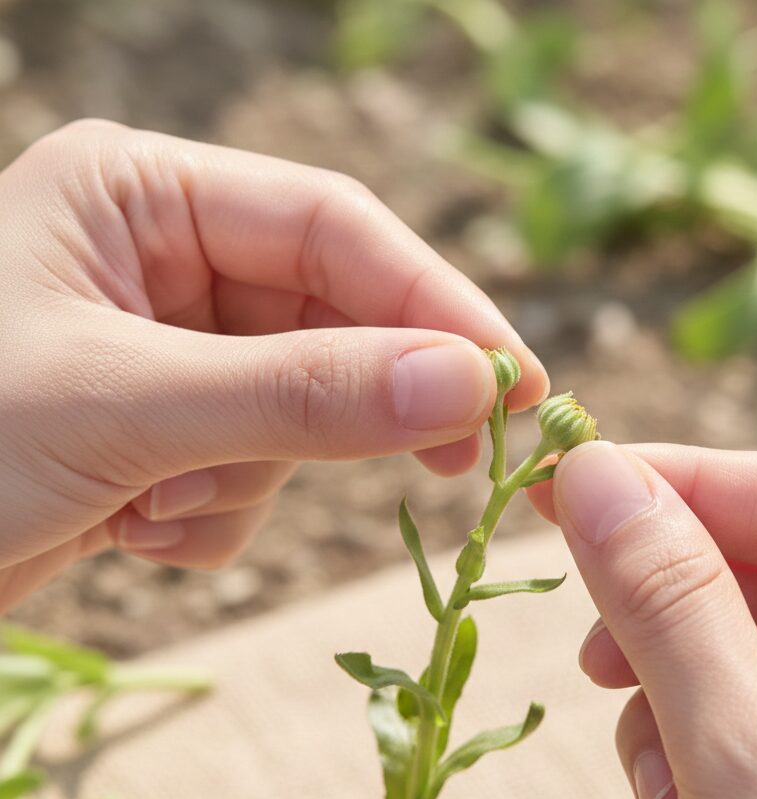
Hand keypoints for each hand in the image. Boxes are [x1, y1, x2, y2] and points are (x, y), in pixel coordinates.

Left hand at [0, 120, 546, 611]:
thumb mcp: (129, 407)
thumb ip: (303, 393)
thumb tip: (465, 385)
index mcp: (140, 195)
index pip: (336, 230)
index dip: (435, 306)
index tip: (514, 382)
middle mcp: (161, 260)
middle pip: (331, 321)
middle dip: (366, 402)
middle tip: (465, 460)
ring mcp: (168, 349)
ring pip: (297, 411)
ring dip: (248, 478)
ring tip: (155, 508)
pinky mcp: (167, 430)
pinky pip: (251, 469)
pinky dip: (213, 515)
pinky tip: (132, 531)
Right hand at [529, 442, 756, 798]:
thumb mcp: (743, 761)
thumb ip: (664, 601)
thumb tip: (590, 474)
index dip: (685, 485)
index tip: (572, 488)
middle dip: (673, 626)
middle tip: (594, 662)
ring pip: (749, 661)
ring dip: (677, 717)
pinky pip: (754, 730)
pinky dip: (697, 768)